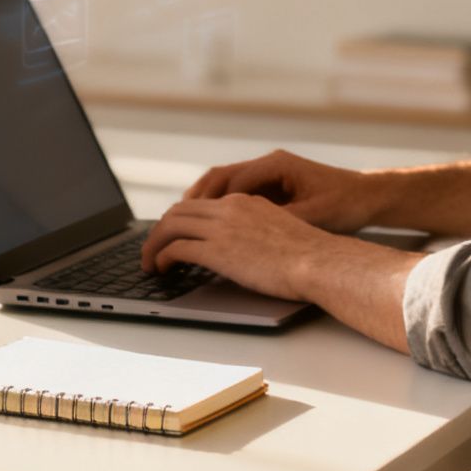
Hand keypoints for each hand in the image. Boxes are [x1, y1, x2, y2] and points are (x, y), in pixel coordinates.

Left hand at [141, 194, 331, 302]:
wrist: (321, 262)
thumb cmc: (311, 256)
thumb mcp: (279, 232)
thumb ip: (256, 232)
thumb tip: (243, 251)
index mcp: (245, 202)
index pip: (201, 204)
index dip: (181, 219)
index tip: (173, 234)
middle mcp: (230, 208)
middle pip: (179, 210)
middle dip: (160, 230)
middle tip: (153, 248)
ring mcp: (222, 227)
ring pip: (170, 225)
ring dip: (153, 244)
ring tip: (149, 262)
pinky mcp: (217, 250)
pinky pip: (176, 248)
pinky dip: (161, 257)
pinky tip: (161, 268)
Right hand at [183, 150, 384, 233]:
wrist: (368, 197)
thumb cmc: (345, 204)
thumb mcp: (312, 216)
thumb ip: (278, 221)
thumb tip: (244, 234)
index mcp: (276, 166)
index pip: (230, 179)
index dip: (208, 201)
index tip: (189, 220)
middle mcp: (268, 164)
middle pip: (218, 177)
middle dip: (194, 200)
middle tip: (172, 222)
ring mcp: (268, 174)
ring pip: (223, 184)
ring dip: (202, 203)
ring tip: (181, 225)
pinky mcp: (270, 187)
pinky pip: (235, 193)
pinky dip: (218, 207)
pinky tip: (208, 227)